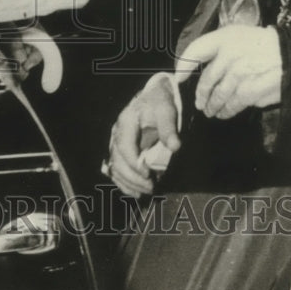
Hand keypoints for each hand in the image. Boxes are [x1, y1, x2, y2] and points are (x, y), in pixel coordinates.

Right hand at [105, 76, 179, 196]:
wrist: (154, 97)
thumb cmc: (160, 103)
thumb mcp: (166, 110)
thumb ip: (169, 128)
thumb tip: (175, 147)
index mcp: (125, 122)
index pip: (124, 146)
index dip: (134, 163)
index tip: (147, 175)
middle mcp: (117, 133)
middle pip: (117, 160)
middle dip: (132, 177)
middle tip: (151, 187)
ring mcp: (116, 142)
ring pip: (115, 167)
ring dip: (128, 182)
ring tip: (145, 191)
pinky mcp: (119, 150)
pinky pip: (116, 169)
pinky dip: (124, 182)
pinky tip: (135, 192)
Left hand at [175, 25, 281, 118]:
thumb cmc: (262, 43)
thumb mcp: (237, 34)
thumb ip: (217, 47)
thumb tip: (200, 67)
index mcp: (224, 39)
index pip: (196, 50)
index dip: (184, 66)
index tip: (179, 78)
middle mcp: (228, 56)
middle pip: (206, 81)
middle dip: (201, 95)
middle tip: (199, 103)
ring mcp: (239, 75)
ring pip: (218, 96)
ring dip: (212, 106)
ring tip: (210, 111)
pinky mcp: (250, 91)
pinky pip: (233, 105)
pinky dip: (227, 111)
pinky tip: (225, 113)